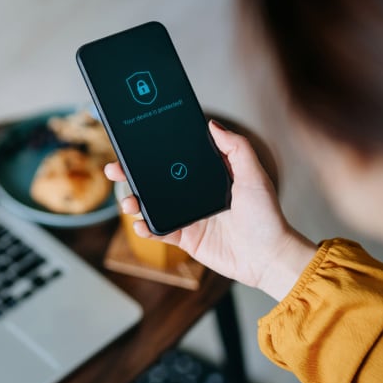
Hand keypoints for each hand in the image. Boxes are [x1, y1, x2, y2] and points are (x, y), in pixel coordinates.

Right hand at [105, 120, 317, 300]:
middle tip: (114, 169)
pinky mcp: (185, 239)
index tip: (135, 142)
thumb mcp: (253, 175)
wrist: (268, 257)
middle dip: (131, 174)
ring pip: (151, 205)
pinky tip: (140, 225)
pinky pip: (159, 231)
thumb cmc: (266, 216)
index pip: (174, 159)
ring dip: (133, 202)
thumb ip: (236, 148)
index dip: (153, 152)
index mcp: (206, 176)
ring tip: (128, 202)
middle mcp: (193, 194)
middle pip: (155, 181)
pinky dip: (145, 228)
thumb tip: (212, 124)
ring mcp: (187, 217)